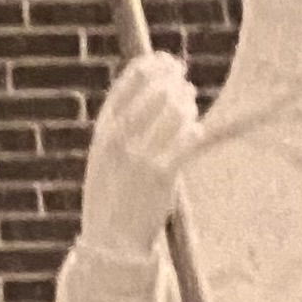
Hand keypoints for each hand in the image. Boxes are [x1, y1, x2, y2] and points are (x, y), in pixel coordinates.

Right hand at [79, 52, 205, 261]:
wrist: (112, 240)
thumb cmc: (112, 195)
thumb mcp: (103, 156)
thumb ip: (119, 125)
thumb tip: (145, 93)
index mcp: (104, 130)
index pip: (129, 81)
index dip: (153, 65)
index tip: (167, 61)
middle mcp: (120, 139)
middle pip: (155, 91)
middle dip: (175, 83)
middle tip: (186, 87)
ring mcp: (140, 156)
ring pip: (173, 112)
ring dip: (187, 105)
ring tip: (191, 108)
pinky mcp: (161, 176)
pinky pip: (186, 141)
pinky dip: (194, 131)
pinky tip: (198, 129)